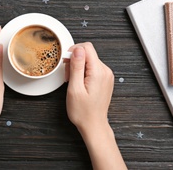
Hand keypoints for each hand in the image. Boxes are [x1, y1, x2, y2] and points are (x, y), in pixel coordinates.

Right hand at [65, 42, 126, 169]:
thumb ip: (76, 66)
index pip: (87, 47)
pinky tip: (78, 83)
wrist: (93, 125)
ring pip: (89, 60)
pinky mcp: (104, 79)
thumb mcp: (75, 88)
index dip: (73, 51)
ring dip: (78, 67)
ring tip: (73, 81)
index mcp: (98, 72)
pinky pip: (92, 67)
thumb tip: (77, 49)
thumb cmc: (83, 112)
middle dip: (74, 60)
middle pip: (87, 53)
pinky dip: (83, 72)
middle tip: (68, 76)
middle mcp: (105, 71)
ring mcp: (106, 75)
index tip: (66, 62)